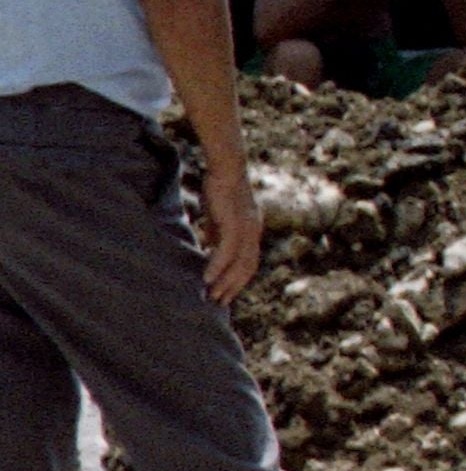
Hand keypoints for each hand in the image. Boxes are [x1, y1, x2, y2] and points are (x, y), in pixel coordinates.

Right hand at [194, 154, 259, 303]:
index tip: (225, 295)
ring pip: (239, 263)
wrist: (226, 168)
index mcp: (251, 230)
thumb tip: (209, 247)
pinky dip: (217, 267)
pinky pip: (227, 251)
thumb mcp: (219, 217)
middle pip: (247, 267)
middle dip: (233, 287)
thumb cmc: (220, 190)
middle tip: (218, 303)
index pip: (248, 262)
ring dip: (225, 282)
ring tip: (212, 296)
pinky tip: (206, 279)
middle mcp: (254, 232)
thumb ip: (217, 233)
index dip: (238, 280)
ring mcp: (247, 228)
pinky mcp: (235, 223)